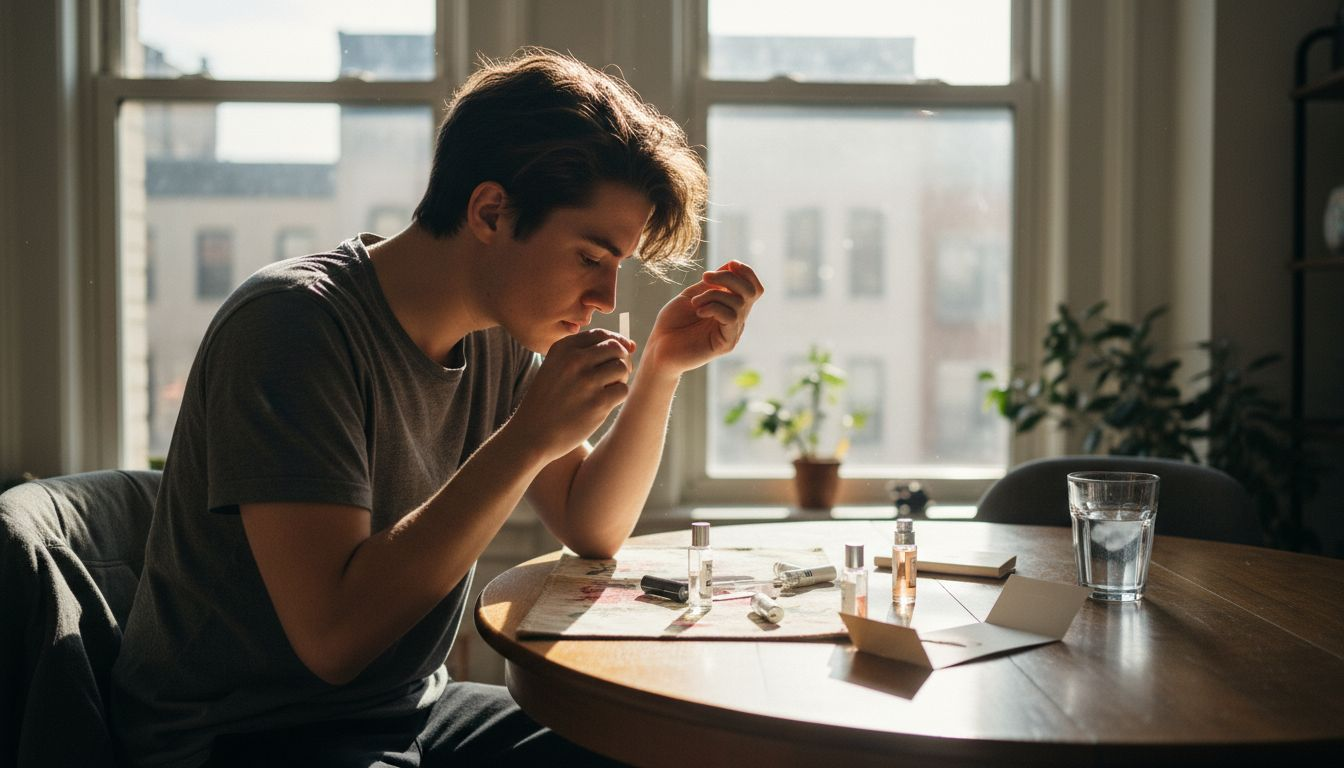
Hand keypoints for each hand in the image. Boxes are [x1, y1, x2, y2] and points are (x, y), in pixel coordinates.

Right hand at [507, 330, 634, 462]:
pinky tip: (604, 403)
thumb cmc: (548, 401)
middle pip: (615, 348)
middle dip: (621, 360)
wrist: (531, 434)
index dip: (615, 343)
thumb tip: (629, 345)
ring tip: (608, 389)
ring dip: (621, 378)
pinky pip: (622, 390)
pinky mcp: (597, 403)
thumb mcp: (556, 368)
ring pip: (621, 367)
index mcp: (563, 349)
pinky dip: (618, 396)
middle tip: (615, 375)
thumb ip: (586, 354)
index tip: (616, 357)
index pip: (601, 335)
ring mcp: (586, 381)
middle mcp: (574, 361)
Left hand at [643, 261, 764, 375]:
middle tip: (705, 278)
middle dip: (729, 278)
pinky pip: (731, 318)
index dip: (746, 272)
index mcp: (730, 307)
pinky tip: (698, 312)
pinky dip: (714, 308)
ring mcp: (732, 332)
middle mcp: (736, 319)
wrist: (658, 349)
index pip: (752, 287)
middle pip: (750, 292)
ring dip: (713, 294)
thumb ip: (712, 283)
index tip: (729, 264)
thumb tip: (731, 265)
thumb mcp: (692, 294)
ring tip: (694, 303)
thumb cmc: (672, 323)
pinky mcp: (726, 344)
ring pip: (739, 303)